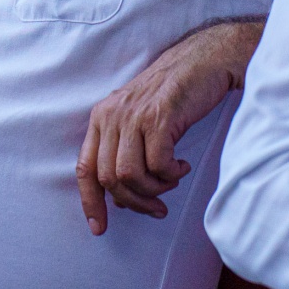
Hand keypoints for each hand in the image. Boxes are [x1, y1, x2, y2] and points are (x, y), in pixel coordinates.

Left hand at [76, 19, 261, 234]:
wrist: (203, 61)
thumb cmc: (173, 94)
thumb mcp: (138, 119)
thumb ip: (124, 150)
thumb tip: (119, 196)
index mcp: (102, 117)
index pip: (85, 167)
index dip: (90, 202)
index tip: (99, 227)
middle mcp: (112, 115)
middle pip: (109, 178)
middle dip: (133, 202)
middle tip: (156, 207)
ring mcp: (135, 116)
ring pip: (130, 175)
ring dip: (154, 189)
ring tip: (171, 181)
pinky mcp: (160, 117)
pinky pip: (158, 164)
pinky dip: (171, 174)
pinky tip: (182, 166)